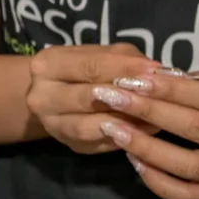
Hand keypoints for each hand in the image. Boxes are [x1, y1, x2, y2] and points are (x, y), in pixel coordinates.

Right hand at [25, 44, 159, 153]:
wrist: (57, 95)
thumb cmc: (85, 69)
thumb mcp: (102, 54)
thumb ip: (125, 59)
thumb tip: (156, 72)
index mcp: (48, 64)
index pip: (90, 66)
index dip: (124, 68)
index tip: (155, 70)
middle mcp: (41, 96)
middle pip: (87, 98)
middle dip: (124, 97)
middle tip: (157, 95)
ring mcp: (52, 125)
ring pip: (89, 127)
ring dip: (123, 122)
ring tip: (154, 116)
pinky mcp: (71, 145)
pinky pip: (100, 144)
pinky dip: (124, 138)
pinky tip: (145, 131)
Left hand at [89, 68, 198, 198]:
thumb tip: (162, 78)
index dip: (171, 89)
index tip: (134, 79)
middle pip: (196, 129)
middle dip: (149, 112)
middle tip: (112, 99)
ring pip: (189, 167)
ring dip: (147, 148)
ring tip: (115, 131)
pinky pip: (191, 196)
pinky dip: (160, 183)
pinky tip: (136, 163)